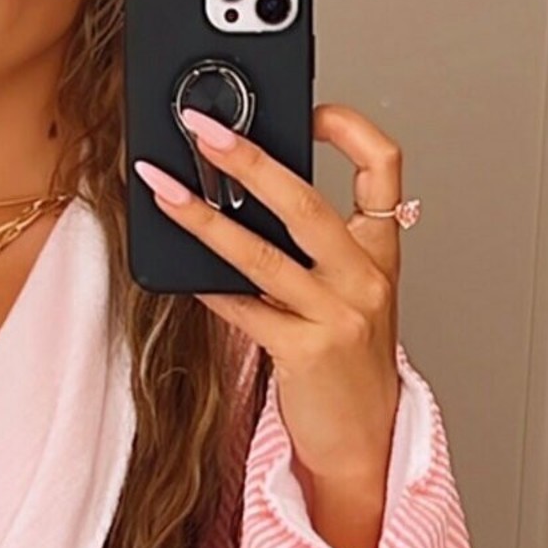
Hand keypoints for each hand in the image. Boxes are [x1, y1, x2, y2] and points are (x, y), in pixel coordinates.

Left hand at [133, 104, 403, 487]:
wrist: (361, 440)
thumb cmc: (345, 363)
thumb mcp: (344, 294)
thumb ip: (309, 248)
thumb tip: (239, 193)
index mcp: (379, 254)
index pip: (385, 169)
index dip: (350, 128)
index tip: (309, 107)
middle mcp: (365, 279)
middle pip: (306, 201)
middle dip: (250, 159)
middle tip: (203, 129)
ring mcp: (338, 316)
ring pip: (262, 253)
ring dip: (204, 217)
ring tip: (163, 188)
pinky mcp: (306, 352)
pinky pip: (243, 308)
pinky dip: (207, 285)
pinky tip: (177, 267)